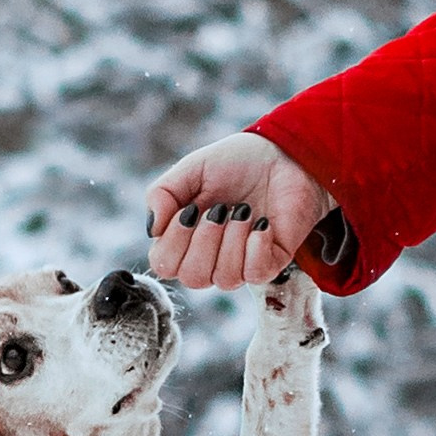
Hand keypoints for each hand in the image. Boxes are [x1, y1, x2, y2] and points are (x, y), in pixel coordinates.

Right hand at [146, 132, 334, 288]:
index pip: (164, 266)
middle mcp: (210, 258)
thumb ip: (162, 194)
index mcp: (186, 240)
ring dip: (232, 241)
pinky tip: (263, 224)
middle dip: (205, 241)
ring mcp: (241, 263)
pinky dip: (256, 247)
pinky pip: (255, 274)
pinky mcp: (271, 262)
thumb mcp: (190, 170)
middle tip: (219, 210)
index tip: (190, 209)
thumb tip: (153, 230)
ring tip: (243, 211)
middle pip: (193, 278)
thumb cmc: (235, 164)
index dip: (174, 241)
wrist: (283, 156)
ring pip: (224, 279)